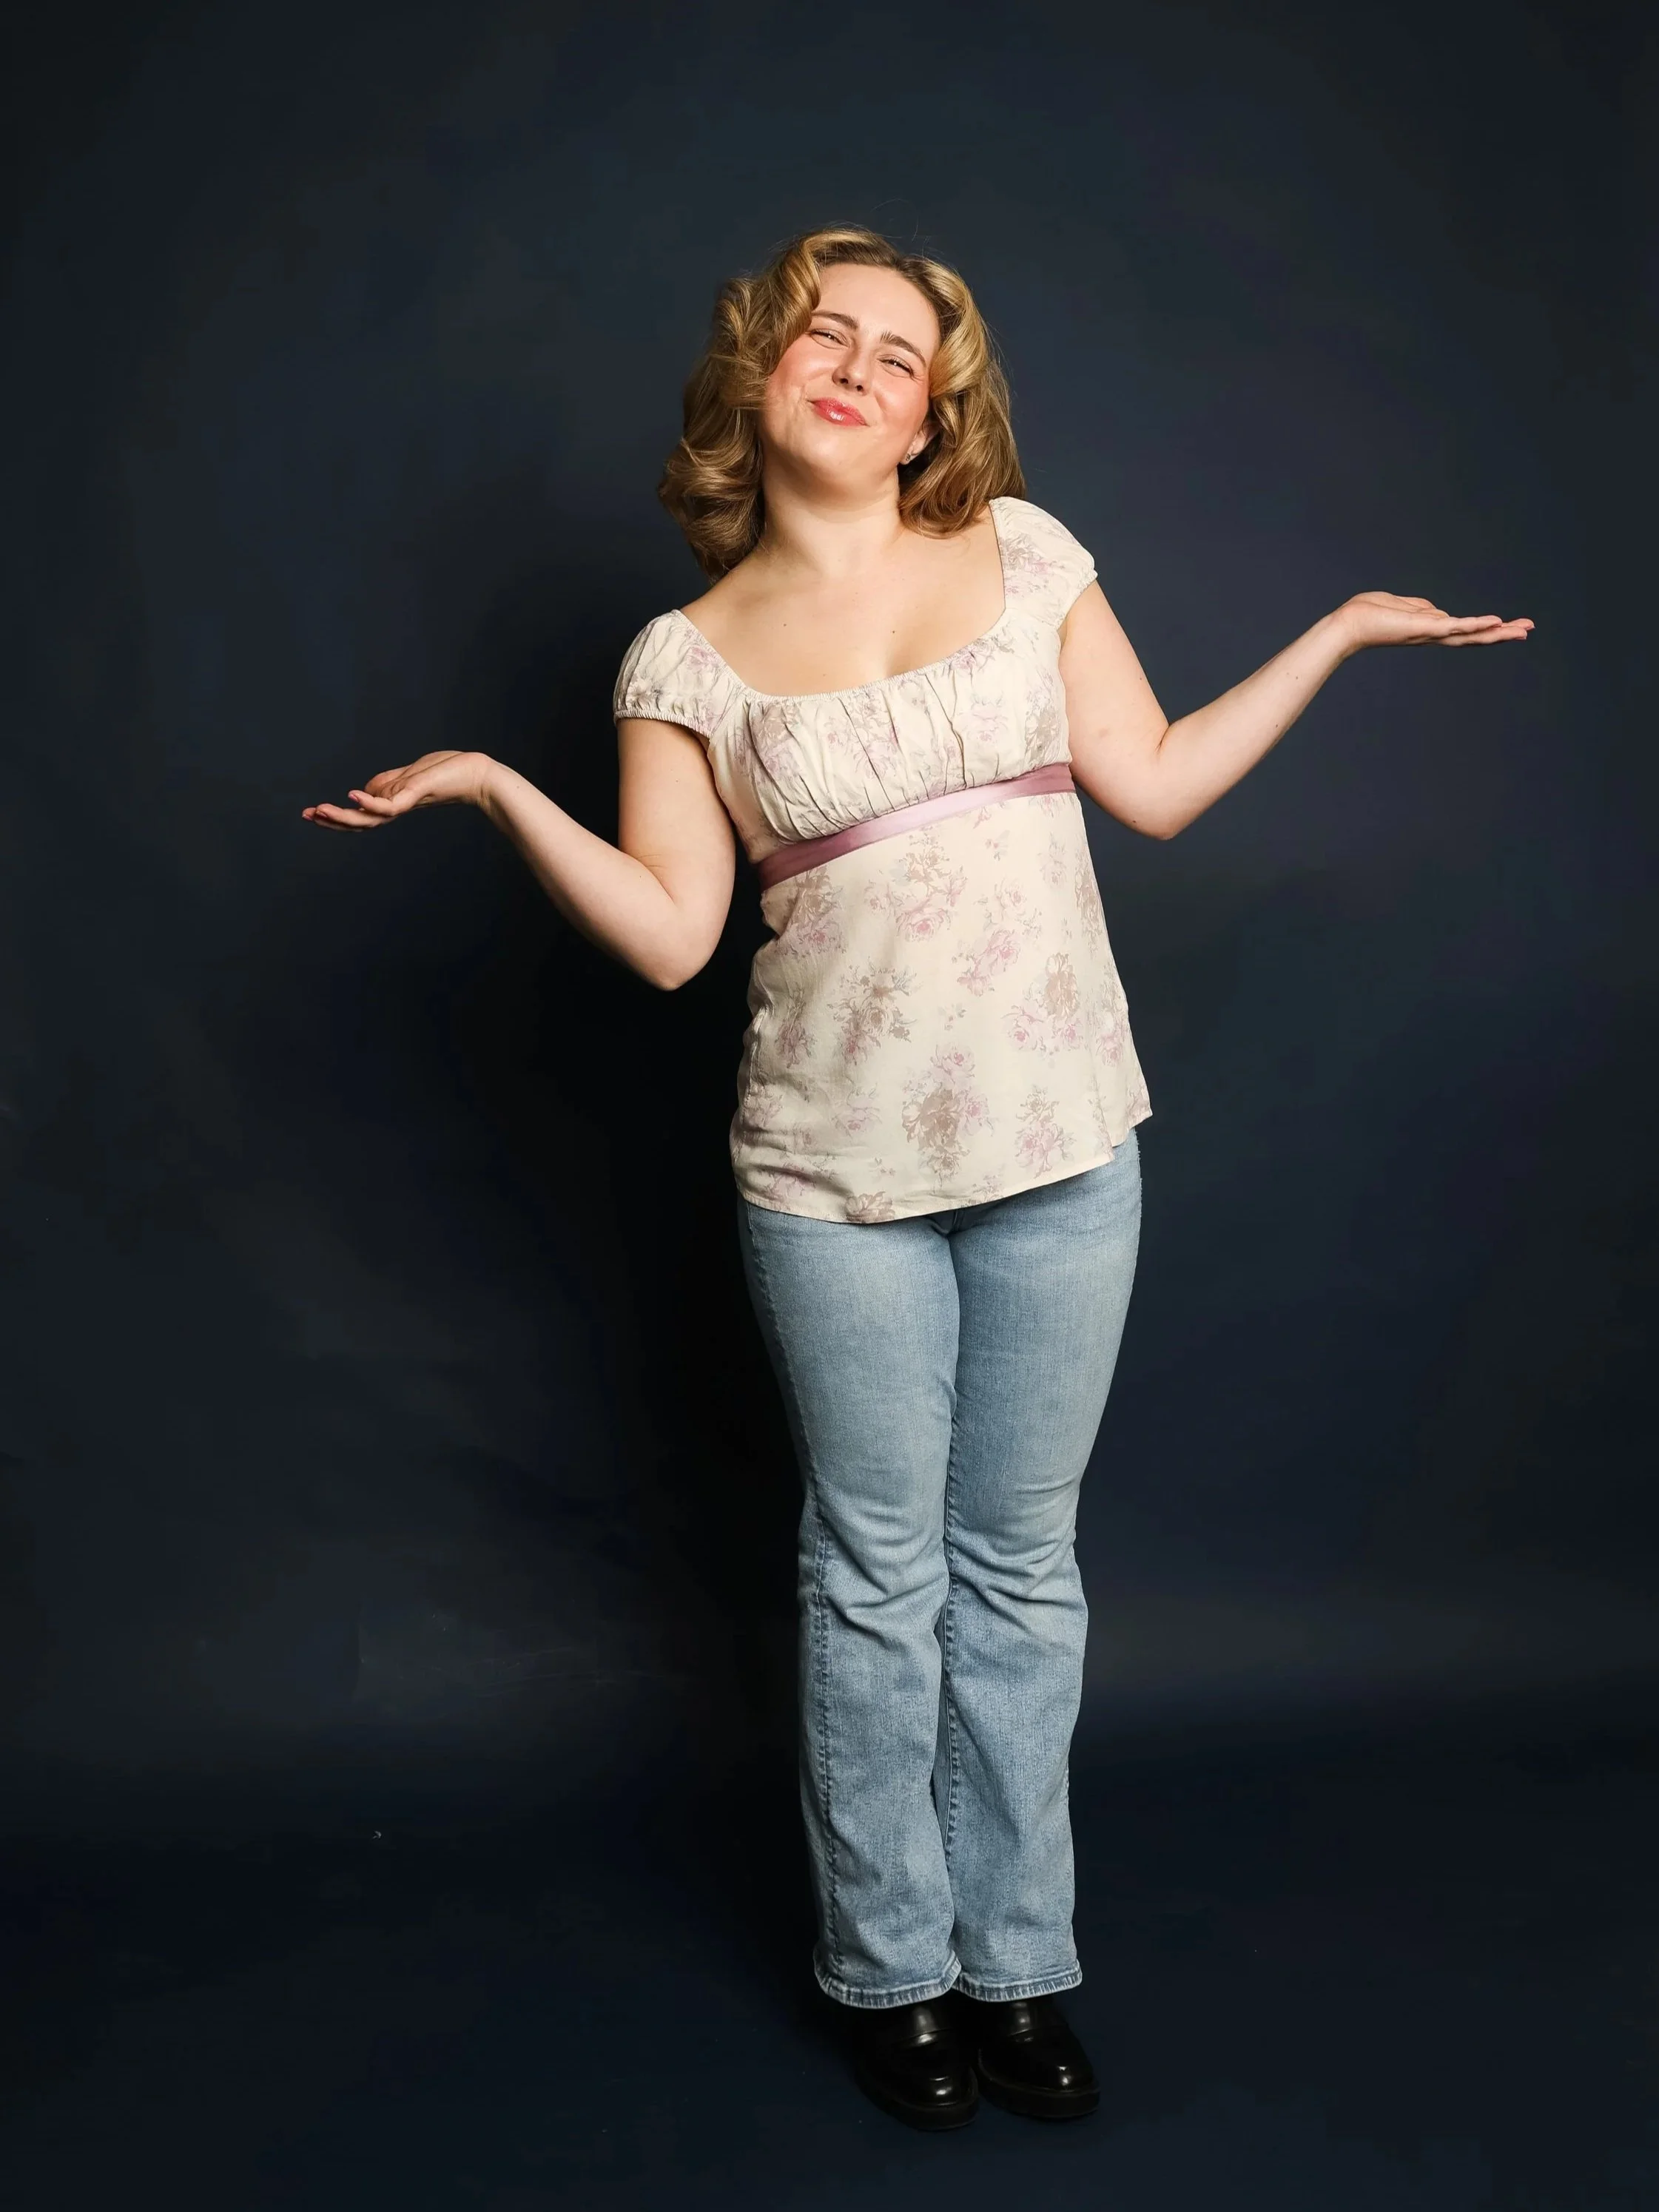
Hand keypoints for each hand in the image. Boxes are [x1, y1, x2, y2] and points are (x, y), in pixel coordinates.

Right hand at [302, 749, 494, 830]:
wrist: (476, 774)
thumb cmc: (447, 772)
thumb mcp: (409, 775)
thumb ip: (386, 783)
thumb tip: (364, 791)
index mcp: (392, 804)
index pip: (360, 815)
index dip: (337, 816)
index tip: (312, 813)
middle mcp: (396, 808)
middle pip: (359, 822)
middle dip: (332, 820)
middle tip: (307, 816)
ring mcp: (405, 803)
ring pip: (369, 818)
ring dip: (343, 816)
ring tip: (319, 811)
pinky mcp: (415, 795)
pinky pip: (388, 805)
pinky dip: (370, 802)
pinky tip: (352, 795)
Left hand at [1336, 592, 1533, 653]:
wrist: (1347, 624)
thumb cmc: (1367, 614)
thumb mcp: (1401, 605)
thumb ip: (1422, 608)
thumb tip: (1436, 610)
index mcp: (1428, 628)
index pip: (1463, 630)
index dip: (1486, 629)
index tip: (1508, 625)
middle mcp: (1432, 635)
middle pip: (1473, 636)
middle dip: (1501, 633)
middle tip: (1528, 630)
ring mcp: (1429, 633)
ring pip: (1469, 634)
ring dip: (1497, 632)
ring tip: (1522, 629)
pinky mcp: (1423, 627)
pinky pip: (1454, 626)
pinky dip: (1475, 625)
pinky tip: (1494, 623)